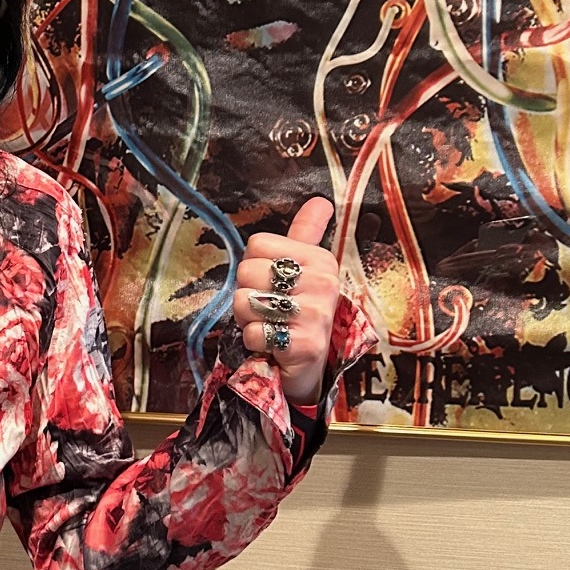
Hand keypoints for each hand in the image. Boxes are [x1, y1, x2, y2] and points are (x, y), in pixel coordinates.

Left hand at [232, 196, 338, 404]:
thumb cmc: (299, 315)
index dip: (254, 267)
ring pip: (246, 301)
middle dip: (247, 294)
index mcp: (321, 260)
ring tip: (269, 326)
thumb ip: (306, 234)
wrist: (309, 367)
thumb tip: (321, 201)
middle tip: (268, 310)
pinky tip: (271, 346)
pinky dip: (254, 342)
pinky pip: (254, 333)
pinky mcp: (304, 345)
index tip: (272, 285)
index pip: (257, 244)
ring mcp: (315, 315)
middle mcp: (323, 283)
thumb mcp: (306, 271)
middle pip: (248, 270)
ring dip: (248, 319)